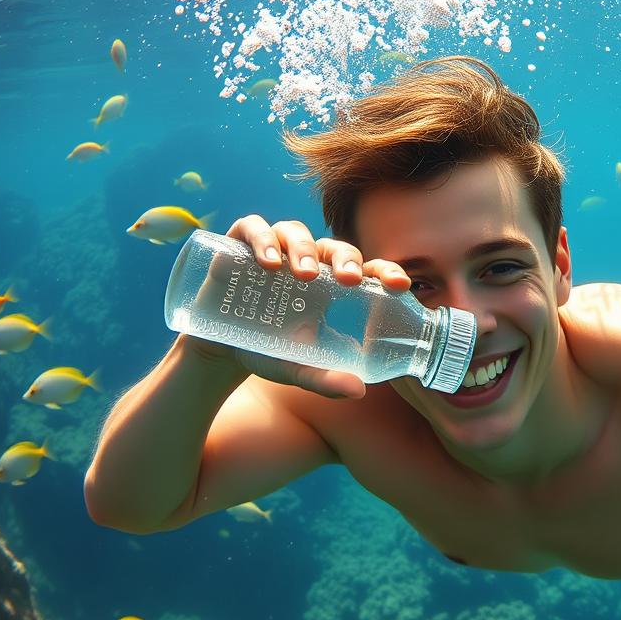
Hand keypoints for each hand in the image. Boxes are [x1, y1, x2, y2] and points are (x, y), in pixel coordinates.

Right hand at [200, 216, 412, 398]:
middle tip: (348, 281)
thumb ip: (325, 380)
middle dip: (345, 259)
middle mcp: (307, 262)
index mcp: (331, 286)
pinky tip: (267, 262)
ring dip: (303, 247)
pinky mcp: (239, 245)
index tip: (401, 285)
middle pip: (334, 247)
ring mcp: (274, 249)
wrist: (219, 350)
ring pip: (296, 232)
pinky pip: (253, 227)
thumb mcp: (298, 368)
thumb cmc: (269, 352)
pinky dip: (262, 238)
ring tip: (301, 274)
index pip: (365, 269)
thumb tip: (359, 392)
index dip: (386, 270)